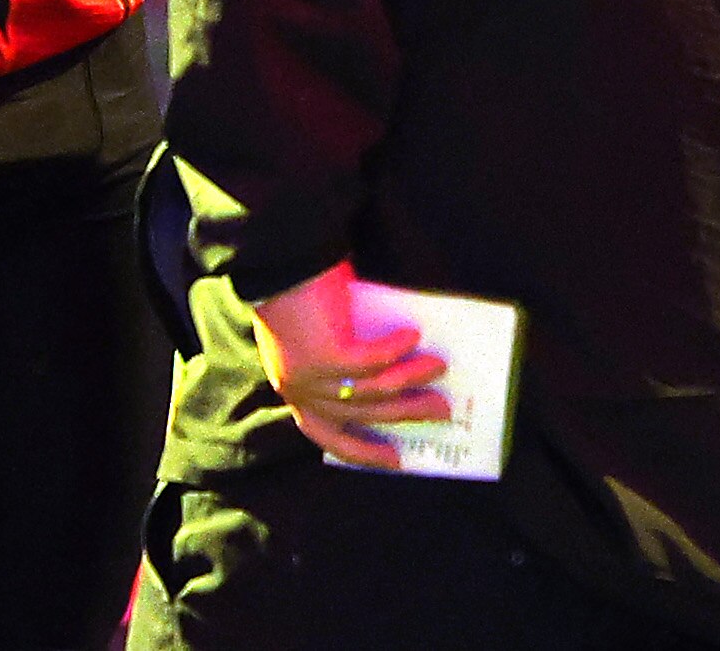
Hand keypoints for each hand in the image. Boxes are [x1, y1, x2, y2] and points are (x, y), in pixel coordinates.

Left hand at [251, 262, 452, 469]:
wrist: (277, 259)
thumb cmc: (299, 289)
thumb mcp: (321, 335)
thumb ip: (347, 358)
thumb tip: (399, 368)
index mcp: (295, 391)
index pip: (327, 436)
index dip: (363, 451)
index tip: (396, 460)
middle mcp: (300, 392)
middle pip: (363, 415)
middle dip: (407, 414)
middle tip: (443, 410)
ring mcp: (311, 378)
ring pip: (373, 391)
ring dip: (412, 379)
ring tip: (439, 366)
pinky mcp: (324, 357)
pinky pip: (371, 362)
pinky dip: (396, 350)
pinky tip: (413, 334)